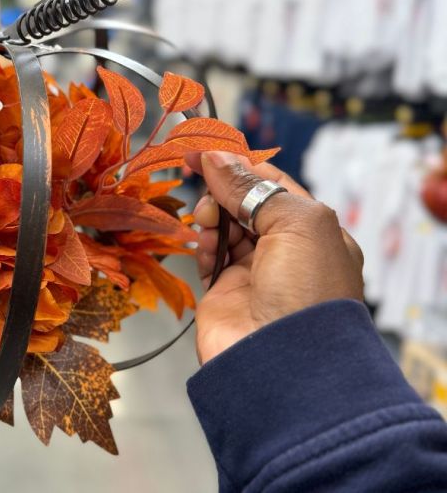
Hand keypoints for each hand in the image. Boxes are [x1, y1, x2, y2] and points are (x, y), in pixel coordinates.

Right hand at [186, 151, 364, 363]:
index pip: (273, 184)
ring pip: (223, 227)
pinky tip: (203, 248)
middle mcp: (286, 251)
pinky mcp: (224, 293)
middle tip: (203, 189)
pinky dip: (202, 246)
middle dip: (222, 192)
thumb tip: (215, 157)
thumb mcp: (295, 222)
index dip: (238, 165)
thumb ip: (252, 186)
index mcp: (314, 231)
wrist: (284, 365)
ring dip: (211, 218)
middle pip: (244, 203)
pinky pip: (207, 256)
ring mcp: (253, 273)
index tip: (201, 151)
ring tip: (206, 224)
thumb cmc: (305, 289)